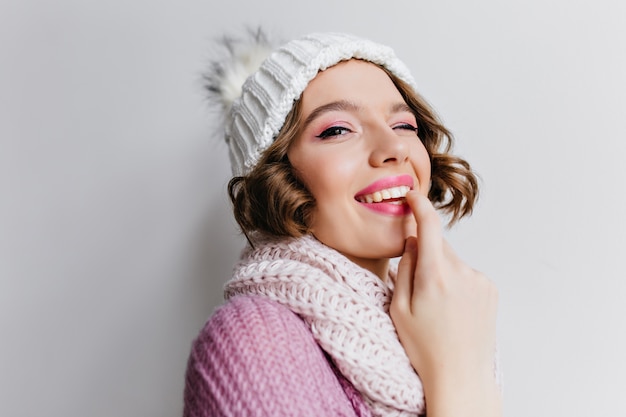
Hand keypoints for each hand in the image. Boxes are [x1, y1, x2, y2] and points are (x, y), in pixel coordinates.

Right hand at [390, 191, 500, 416]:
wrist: (461, 376)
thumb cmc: (424, 347)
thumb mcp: (398, 309)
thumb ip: (404, 268)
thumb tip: (412, 240)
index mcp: (435, 277)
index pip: (429, 226)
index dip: (419, 205)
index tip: (411, 196)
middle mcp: (462, 273)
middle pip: (439, 245)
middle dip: (426, 254)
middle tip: (417, 286)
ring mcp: (480, 280)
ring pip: (453, 260)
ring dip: (442, 270)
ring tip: (438, 304)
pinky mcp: (490, 289)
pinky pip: (467, 272)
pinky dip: (457, 280)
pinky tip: (453, 307)